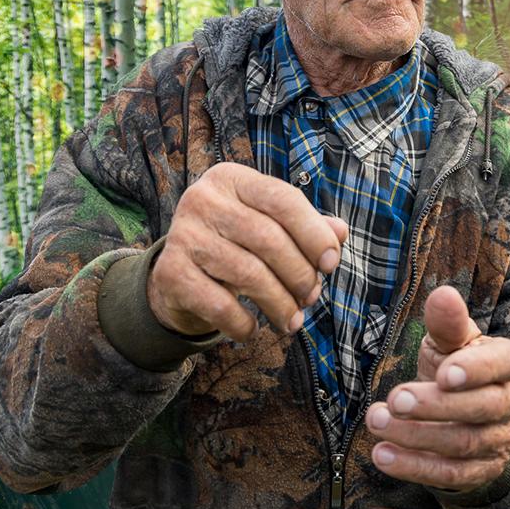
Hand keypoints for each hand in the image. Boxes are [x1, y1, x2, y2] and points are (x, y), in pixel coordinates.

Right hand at [146, 162, 349, 339]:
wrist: (179, 274)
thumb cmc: (238, 244)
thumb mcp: (271, 226)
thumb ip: (308, 227)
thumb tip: (340, 232)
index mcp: (233, 179)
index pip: (283, 199)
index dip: (314, 234)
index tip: (331, 264)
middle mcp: (203, 198)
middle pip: (268, 239)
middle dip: (299, 275)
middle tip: (311, 298)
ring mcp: (183, 233)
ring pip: (248, 273)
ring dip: (279, 304)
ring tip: (293, 320)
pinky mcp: (169, 271)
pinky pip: (219, 304)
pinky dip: (242, 322)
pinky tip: (253, 330)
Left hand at [365, 285, 509, 491]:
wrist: (474, 420)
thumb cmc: (458, 368)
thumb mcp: (454, 343)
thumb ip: (448, 322)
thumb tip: (442, 293)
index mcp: (509, 365)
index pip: (501, 365)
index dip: (475, 370)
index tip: (442, 371)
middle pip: (481, 408)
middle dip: (435, 405)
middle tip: (393, 398)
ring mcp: (498, 442)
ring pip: (462, 444)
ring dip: (415, 435)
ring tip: (377, 421)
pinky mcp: (479, 472)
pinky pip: (450, 474)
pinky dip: (414, 467)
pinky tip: (382, 454)